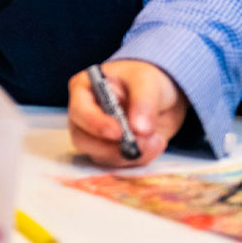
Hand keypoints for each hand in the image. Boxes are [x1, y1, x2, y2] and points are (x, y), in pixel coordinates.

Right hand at [67, 59, 185, 165]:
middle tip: (142, 143)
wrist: (161, 96)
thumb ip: (144, 103)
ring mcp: (94, 135)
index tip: (119, 133)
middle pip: (83, 139)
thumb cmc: (145, 80)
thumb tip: (139, 129)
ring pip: (100, 156)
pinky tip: (155, 144)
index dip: (96, 124)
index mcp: (83, 90)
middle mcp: (83, 114)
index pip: (80, 111)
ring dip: (128, 154)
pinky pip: (117, 163)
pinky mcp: (109, 149)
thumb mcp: (147, 82)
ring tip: (155, 140)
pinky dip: (138, 158)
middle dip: (112, 147)